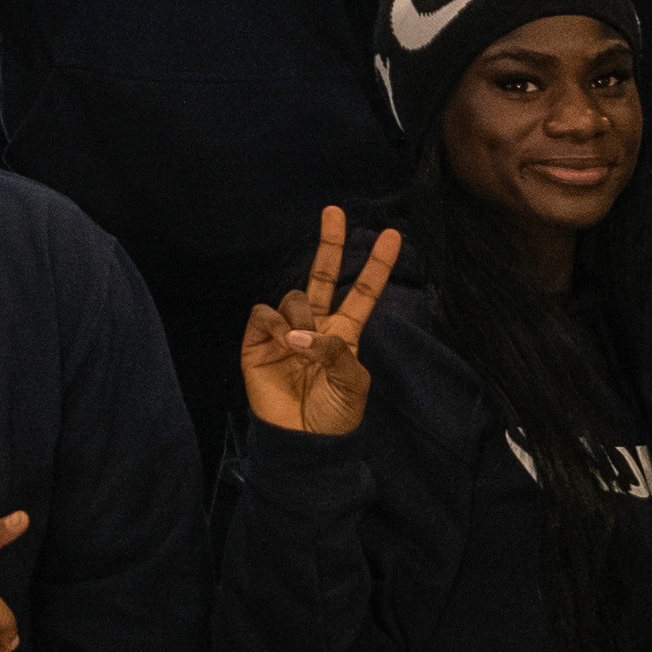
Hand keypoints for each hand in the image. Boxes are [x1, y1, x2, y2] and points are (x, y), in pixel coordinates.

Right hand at [237, 206, 400, 437]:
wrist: (300, 441)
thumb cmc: (334, 415)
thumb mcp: (352, 383)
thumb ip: (336, 351)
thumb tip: (300, 333)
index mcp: (344, 334)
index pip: (362, 292)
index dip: (377, 265)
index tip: (394, 235)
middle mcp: (315, 325)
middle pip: (322, 275)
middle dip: (330, 243)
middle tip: (333, 210)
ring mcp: (285, 331)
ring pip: (294, 297)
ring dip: (299, 316)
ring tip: (296, 346)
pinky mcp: (257, 341)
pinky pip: (264, 313)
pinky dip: (273, 323)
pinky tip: (278, 342)